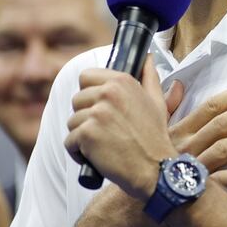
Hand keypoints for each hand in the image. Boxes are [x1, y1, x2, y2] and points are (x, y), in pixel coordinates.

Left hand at [66, 54, 175, 199]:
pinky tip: (95, 157)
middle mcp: (107, 92)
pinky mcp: (87, 133)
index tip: (100, 108)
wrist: (156, 169)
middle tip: (105, 132)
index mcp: (122, 81)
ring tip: (102, 146)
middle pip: (76, 100)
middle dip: (86, 117)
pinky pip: (69, 141)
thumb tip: (147, 57)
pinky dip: (78, 153)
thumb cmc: (154, 137)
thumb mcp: (157, 101)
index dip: (90, 94)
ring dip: (82, 136)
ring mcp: (96, 113)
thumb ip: (149, 76)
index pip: (86, 76)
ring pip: (72, 122)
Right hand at [72, 75, 226, 226]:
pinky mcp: (194, 192)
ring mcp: (191, 169)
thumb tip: (178, 84)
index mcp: (177, 130)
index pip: (210, 107)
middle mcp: (186, 146)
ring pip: (224, 150)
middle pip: (221, 125)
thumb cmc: (138, 164)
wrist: (126, 205)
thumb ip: (164, 105)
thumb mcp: (149, 130)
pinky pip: (221, 183)